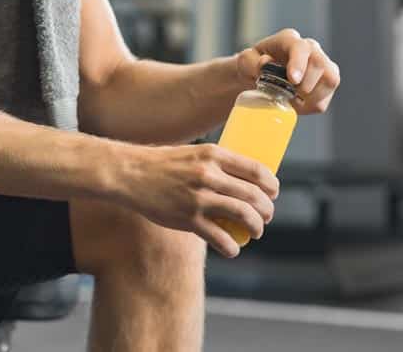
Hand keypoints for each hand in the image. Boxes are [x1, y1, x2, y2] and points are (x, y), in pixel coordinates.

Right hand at [119, 143, 278, 257]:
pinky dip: (232, 247)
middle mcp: (209, 174)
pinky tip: (232, 248)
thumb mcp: (192, 152)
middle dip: (267, 209)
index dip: (271, 184)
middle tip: (266, 216)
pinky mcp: (188, 218)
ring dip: (256, 226)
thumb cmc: (160, 164)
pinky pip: (221, 238)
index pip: (257, 170)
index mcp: (212, 155)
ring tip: (256, 231)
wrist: (129, 173)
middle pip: (254, 195)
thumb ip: (214, 163)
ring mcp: (199, 198)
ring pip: (243, 215)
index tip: (273, 192)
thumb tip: (240, 178)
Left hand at [235, 28, 340, 114]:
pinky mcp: (327, 82)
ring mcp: (323, 65)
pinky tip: (296, 102)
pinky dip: (309, 105)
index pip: (300, 47)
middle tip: (289, 94)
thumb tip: (266, 63)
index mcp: (289, 40)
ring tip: (291, 98)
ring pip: (330, 80)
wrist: (260, 77)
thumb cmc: (253, 66)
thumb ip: (250, 61)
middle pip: (319, 63)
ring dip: (310, 96)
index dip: (299, 63)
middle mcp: (311, 49)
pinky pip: (325, 98)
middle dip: (305, 83)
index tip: (293, 80)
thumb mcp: (244, 62)